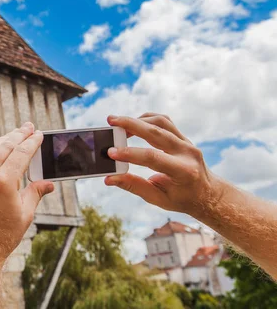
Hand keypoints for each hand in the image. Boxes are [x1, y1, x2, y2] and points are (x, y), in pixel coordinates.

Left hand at [0, 122, 53, 264]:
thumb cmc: (1, 237)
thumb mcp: (24, 215)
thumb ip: (35, 193)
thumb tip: (48, 183)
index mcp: (4, 183)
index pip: (21, 154)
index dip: (31, 142)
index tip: (38, 134)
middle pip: (5, 146)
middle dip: (18, 135)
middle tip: (28, 126)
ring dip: (3, 139)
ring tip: (14, 133)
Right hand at [105, 113, 222, 217]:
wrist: (208, 194)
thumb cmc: (182, 199)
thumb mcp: (158, 198)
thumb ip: (134, 186)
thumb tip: (110, 179)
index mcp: (183, 171)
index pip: (152, 157)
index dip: (130, 153)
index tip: (110, 153)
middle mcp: (187, 153)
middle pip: (156, 131)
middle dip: (131, 125)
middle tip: (111, 121)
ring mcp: (187, 142)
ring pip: (161, 121)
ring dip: (138, 120)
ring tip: (119, 123)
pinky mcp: (183, 137)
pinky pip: (165, 121)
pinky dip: (147, 119)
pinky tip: (134, 124)